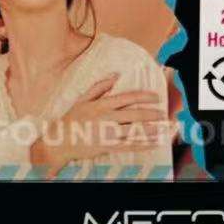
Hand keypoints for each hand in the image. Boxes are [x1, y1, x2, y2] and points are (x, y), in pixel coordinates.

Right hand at [31, 75, 169, 168]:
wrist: (59, 141)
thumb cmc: (71, 119)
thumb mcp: (83, 99)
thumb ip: (100, 87)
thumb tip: (115, 76)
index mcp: (101, 105)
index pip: (127, 98)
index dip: (144, 96)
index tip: (156, 97)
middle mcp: (106, 118)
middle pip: (134, 114)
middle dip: (151, 114)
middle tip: (164, 113)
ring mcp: (107, 134)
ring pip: (134, 131)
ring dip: (151, 130)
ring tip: (164, 128)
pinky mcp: (107, 147)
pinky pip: (129, 146)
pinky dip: (144, 145)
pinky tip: (154, 144)